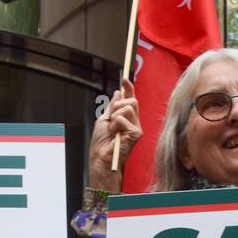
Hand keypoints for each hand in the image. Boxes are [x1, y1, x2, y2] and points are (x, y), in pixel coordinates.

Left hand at [87, 78, 140, 193]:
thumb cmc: (101, 143)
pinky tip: (114, 134)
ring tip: (112, 129)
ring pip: (128, 107)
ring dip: (115, 116)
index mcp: (126, 118)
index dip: (128, 88)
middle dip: (117, 105)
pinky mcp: (137, 133)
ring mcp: (136, 127)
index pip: (130, 99)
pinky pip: (123, 118)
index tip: (125, 79)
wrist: (101, 158)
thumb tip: (117, 92)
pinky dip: (115, 124)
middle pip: (131, 100)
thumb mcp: (104, 119)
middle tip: (110, 119)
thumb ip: (112, 107)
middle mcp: (134, 121)